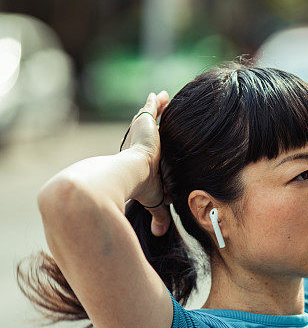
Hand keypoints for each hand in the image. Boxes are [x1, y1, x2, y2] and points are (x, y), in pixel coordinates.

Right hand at [123, 91, 171, 235]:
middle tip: (158, 113)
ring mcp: (141, 133)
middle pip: (148, 130)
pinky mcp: (145, 124)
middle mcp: (137, 144)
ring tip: (162, 98)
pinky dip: (157, 101)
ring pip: (150, 117)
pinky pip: (152, 108)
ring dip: (156, 108)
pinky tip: (162, 93)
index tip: (156, 145)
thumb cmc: (138, 190)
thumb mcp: (154, 200)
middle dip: (153, 121)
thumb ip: (159, 215)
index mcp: (140, 160)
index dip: (151, 147)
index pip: (147, 151)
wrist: (125, 176)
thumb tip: (161, 234)